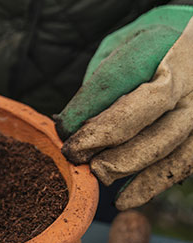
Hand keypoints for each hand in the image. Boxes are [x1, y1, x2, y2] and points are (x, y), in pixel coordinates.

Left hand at [56, 6, 192, 209]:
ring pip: (168, 140)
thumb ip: (98, 84)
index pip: (120, 76)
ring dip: (126, 163)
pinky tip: (123, 198)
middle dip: (106, 135)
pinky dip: (150, 184)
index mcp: (160, 44)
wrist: (188, 49)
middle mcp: (189, 73)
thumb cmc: (142, 53)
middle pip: (149, 106)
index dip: (88, 106)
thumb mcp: (117, 51)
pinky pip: (182, 163)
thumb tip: (69, 127)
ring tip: (95, 173)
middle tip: (74, 153)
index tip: (64, 129)